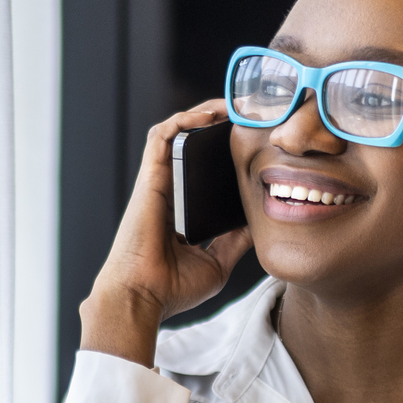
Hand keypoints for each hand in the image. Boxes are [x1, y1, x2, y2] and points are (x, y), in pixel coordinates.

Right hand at [80, 102, 254, 367]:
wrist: (143, 297)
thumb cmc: (172, 288)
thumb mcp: (218, 263)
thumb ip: (236, 242)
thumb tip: (259, 223)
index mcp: (182, 211)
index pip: (203, 171)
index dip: (224, 153)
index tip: (251, 142)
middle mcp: (169, 192)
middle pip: (192, 146)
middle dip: (217, 125)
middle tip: (246, 115)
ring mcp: (158, 183)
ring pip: (176, 133)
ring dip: (202, 114)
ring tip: (231, 105)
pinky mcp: (150, 178)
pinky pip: (162, 137)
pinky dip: (183, 120)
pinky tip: (208, 115)